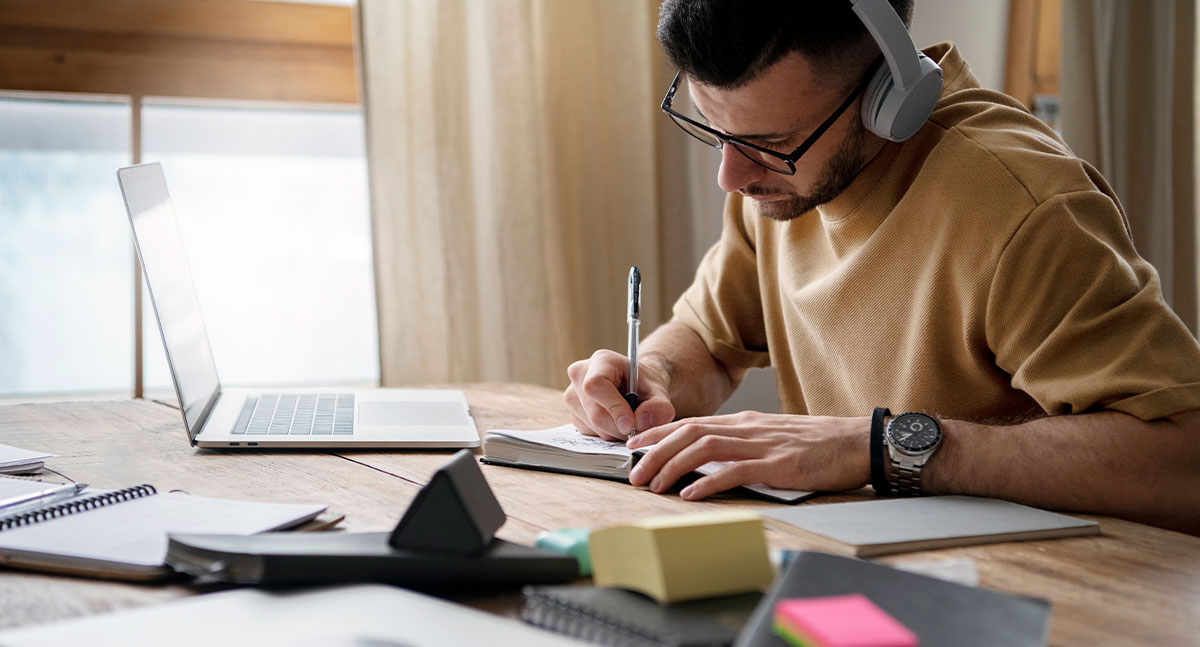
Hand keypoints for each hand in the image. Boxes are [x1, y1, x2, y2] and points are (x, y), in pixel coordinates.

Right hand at [563, 350, 674, 440]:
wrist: (638, 388)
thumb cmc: (646, 386)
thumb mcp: (660, 393)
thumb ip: (658, 408)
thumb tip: (641, 423)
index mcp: (601, 360)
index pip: (596, 385)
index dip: (613, 408)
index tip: (630, 425)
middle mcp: (580, 374)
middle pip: (594, 412)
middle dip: (618, 428)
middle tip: (636, 430)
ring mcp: (572, 393)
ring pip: (590, 425)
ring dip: (613, 432)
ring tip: (628, 422)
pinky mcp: (572, 412)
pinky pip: (587, 432)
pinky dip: (605, 434)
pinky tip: (615, 422)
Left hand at [625, 411, 869, 499]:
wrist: (859, 442)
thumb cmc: (820, 445)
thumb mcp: (774, 437)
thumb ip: (744, 444)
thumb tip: (713, 459)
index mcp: (746, 422)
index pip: (692, 423)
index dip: (659, 433)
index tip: (634, 446)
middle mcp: (748, 428)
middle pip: (689, 433)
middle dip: (655, 452)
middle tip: (633, 473)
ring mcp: (763, 444)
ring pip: (704, 448)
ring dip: (673, 466)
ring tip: (653, 485)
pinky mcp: (778, 464)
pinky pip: (735, 470)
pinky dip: (708, 482)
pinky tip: (690, 493)